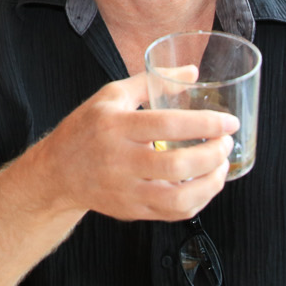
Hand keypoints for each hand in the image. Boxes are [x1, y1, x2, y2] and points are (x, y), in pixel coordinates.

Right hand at [34, 77, 234, 223]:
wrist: (57, 171)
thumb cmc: (87, 129)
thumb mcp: (111, 96)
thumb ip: (152, 81)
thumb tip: (191, 72)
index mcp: (116, 126)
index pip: (167, 124)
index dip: (205, 123)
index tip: (228, 122)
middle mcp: (120, 160)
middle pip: (176, 164)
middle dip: (212, 155)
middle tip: (225, 143)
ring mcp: (126, 190)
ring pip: (178, 197)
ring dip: (210, 184)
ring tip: (221, 167)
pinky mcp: (132, 211)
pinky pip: (173, 213)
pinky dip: (197, 200)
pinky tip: (204, 185)